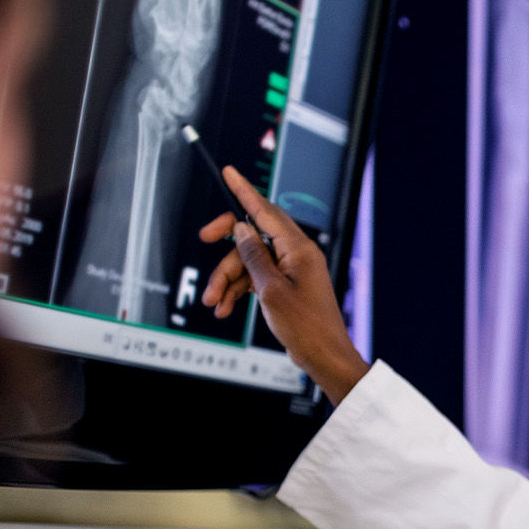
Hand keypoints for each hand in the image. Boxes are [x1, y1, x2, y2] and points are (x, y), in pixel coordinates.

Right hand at [198, 166, 369, 404]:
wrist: (324, 356)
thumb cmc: (306, 328)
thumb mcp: (270, 290)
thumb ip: (254, 256)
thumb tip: (243, 230)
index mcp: (298, 249)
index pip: (265, 211)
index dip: (244, 191)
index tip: (229, 172)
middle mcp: (297, 254)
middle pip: (252, 234)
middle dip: (226, 245)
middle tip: (204, 240)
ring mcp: (292, 270)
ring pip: (249, 261)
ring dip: (227, 279)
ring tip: (213, 302)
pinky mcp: (286, 286)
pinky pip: (256, 278)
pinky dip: (239, 290)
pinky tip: (224, 307)